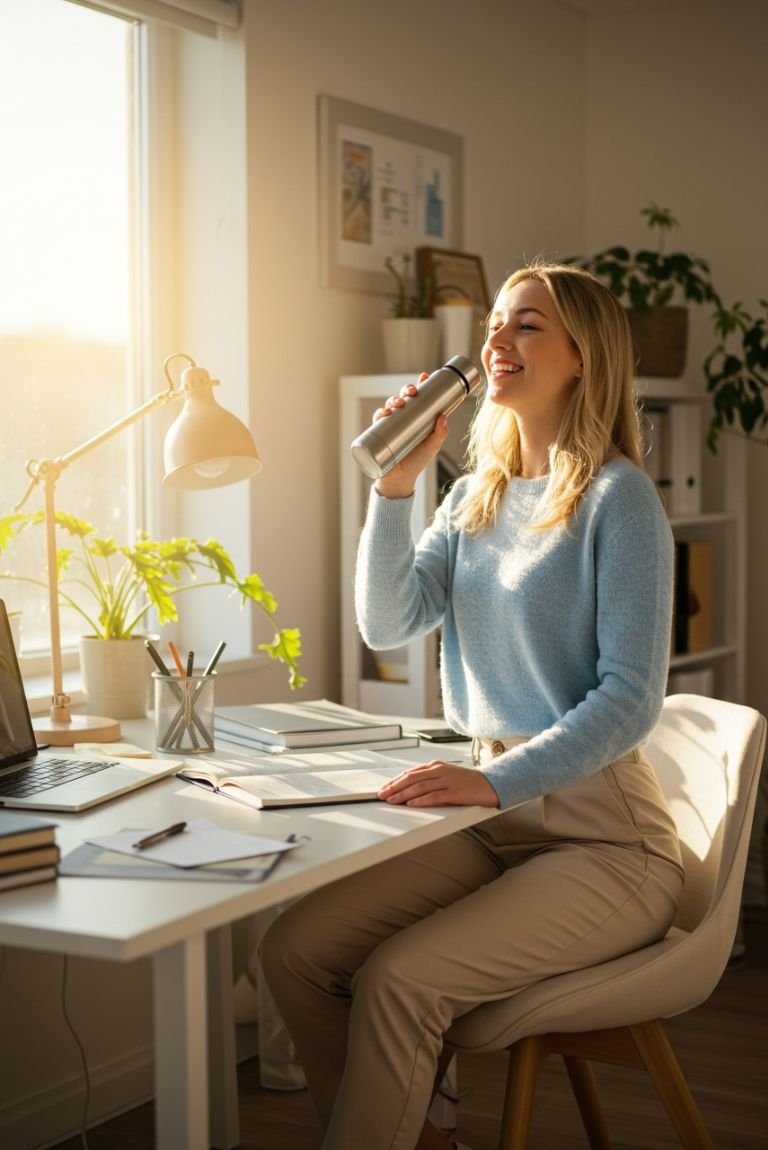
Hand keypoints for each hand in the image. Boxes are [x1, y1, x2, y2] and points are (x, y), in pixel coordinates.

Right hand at [372, 375, 449, 499]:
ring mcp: (391, 425)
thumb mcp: (432, 447)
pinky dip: (380, 413)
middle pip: (404, 398)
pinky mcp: (380, 433)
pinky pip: (377, 419)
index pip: (419, 397)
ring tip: (398, 404)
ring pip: (390, 405)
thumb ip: (440, 434)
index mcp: (417, 418)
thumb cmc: (417, 462)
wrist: (400, 479)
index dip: (420, 384)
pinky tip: (384, 413)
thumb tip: (443, 417)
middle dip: (406, 390)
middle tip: (411, 392)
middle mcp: (404, 419)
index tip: (424, 376)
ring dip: (393, 400)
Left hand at [377, 761, 499, 807]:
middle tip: (382, 795)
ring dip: (403, 794)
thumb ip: (430, 780)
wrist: (492, 783)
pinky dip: (421, 800)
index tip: (384, 788)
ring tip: (392, 800)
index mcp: (436, 766)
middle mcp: (440, 771)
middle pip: (412, 778)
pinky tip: (412, 803)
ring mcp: (448, 781)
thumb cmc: (467, 782)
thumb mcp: (446, 776)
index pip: (410, 773)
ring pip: (420, 787)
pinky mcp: (456, 792)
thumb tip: (409, 790)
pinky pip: (435, 796)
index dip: (395, 781)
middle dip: (394, 787)